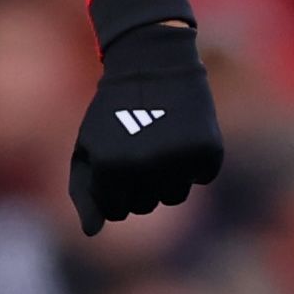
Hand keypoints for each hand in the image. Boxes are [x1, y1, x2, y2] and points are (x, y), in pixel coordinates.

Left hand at [72, 0, 225, 230]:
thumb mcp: (88, 145)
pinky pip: (202, 176)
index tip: (116, 161)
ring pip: (174, 196)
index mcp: (109, 168)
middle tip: (138, 144)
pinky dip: (194, 160)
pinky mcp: (208, 150)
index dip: (115, 189)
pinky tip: (182, 130)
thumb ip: (84, 192)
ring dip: (167, 174)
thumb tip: (92, 232)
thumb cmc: (114, 108)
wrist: (153, 61)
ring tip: (159, 138)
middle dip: (140, 183)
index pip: (116, 211)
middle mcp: (144, 168)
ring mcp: (178, 160)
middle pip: (146, 207)